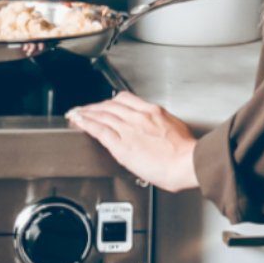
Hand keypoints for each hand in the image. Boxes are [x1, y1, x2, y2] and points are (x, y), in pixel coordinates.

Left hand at [67, 92, 199, 192]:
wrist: (187, 163)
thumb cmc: (186, 152)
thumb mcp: (175, 128)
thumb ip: (160, 125)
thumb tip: (156, 130)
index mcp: (152, 112)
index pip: (124, 99)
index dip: (110, 101)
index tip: (104, 104)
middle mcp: (138, 117)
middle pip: (110, 105)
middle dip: (95, 107)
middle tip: (85, 109)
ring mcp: (129, 129)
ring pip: (102, 115)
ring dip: (86, 113)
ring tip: (76, 114)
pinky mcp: (122, 145)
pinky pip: (99, 130)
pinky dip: (86, 124)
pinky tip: (79, 122)